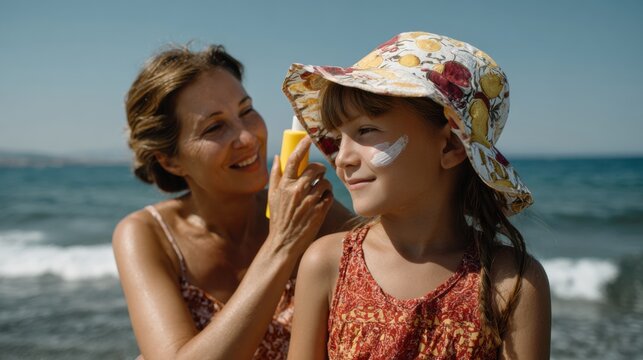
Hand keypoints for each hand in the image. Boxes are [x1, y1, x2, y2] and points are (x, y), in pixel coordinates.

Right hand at [267, 137, 333, 255]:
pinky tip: (322, 201)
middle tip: (318, 173)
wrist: (284, 242)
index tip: (308, 138)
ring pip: (325, 182)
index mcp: (285, 185)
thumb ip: (276, 175)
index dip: (302, 146)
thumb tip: (279, 156)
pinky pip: (329, 195)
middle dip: (319, 169)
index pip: (294, 159)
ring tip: (319, 190)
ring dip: (324, 184)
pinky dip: (328, 196)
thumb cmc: (278, 218)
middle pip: (315, 169)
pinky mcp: (320, 210)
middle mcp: (297, 191)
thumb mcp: (272, 196)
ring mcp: (310, 201)